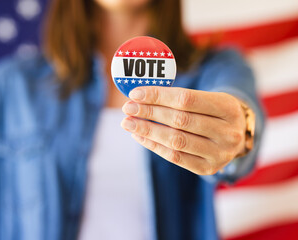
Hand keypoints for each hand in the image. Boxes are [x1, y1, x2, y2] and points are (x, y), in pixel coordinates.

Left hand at [121, 87, 246, 174]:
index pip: (186, 99)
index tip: (136, 94)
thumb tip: (139, 98)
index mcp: (228, 107)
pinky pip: (175, 157)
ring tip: (128, 123)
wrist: (236, 135)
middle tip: (127, 108)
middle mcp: (228, 132)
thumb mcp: (205, 98)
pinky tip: (139, 136)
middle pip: (180, 120)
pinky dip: (154, 146)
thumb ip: (177, 98)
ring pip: (176, 141)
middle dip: (149, 113)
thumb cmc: (213, 112)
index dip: (158, 96)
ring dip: (147, 131)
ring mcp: (219, 154)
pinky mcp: (208, 169)